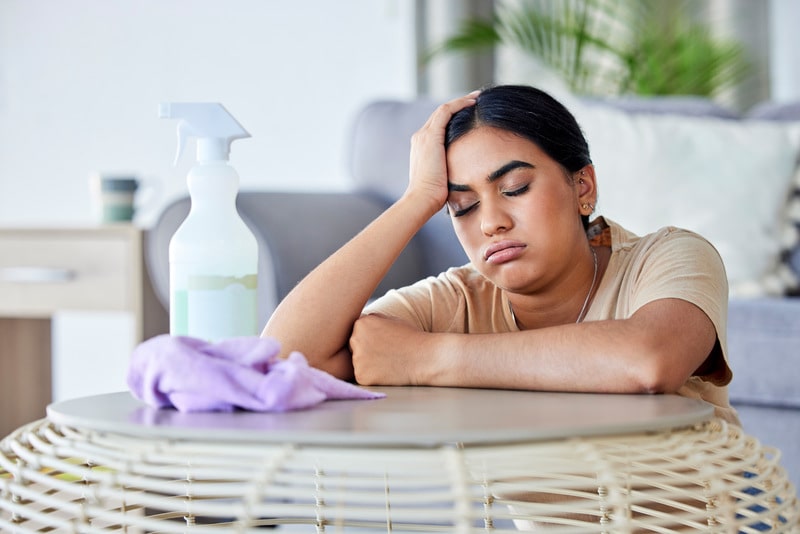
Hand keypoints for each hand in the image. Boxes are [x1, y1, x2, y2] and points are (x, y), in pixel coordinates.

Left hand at [350, 314, 430, 385]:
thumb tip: (356, 322)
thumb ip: (371, 320)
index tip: (383, 341)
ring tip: (388, 361)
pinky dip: (371, 375)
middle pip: (353, 346)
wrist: (424, 358)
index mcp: (361, 323)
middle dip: (365, 349)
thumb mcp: (389, 319)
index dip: (370, 337)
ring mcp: (357, 358)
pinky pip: (361, 375)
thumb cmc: (410, 337)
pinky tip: (386, 371)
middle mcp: (355, 339)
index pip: (356, 331)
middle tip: (386, 352)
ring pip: (357, 361)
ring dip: (367, 363)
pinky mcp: (361, 375)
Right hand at [405, 91, 479, 212]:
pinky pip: (446, 111)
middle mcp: (420, 138)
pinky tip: (474, 102)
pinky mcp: (431, 136)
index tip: (470, 115)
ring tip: (477, 97)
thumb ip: (451, 171)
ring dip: (461, 101)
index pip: (438, 126)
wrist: (422, 200)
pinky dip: (460, 104)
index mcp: (422, 148)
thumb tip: (467, 175)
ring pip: (444, 109)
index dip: (455, 118)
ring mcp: (424, 135)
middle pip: (440, 114)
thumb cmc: (434, 197)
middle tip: (476, 99)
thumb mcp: (443, 179)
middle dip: (458, 105)